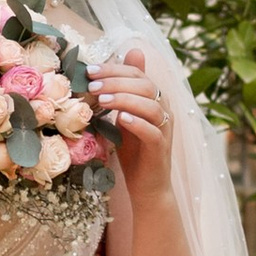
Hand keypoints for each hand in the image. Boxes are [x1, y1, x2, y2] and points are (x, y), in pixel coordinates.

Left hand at [90, 45, 173, 193]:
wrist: (146, 185)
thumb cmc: (132, 150)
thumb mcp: (121, 118)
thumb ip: (117, 96)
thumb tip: (101, 72)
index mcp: (155, 98)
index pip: (137, 74)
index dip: (114, 69)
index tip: (90, 71)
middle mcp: (164, 110)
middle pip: (146, 86)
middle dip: (116, 82)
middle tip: (93, 86)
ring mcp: (165, 129)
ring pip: (151, 106)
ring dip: (125, 100)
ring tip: (102, 101)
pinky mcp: (161, 148)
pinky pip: (153, 132)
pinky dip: (138, 123)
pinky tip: (121, 119)